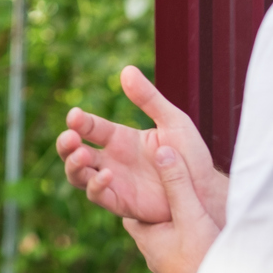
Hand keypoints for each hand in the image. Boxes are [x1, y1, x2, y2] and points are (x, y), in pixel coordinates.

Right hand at [56, 66, 226, 224]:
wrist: (206, 190)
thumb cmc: (191, 156)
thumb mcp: (173, 121)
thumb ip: (149, 98)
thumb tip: (127, 70)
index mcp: (120, 139)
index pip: (90, 128)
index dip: (79, 122)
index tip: (74, 116)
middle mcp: (112, 160)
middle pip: (74, 152)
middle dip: (66, 145)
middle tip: (70, 138)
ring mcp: (114, 182)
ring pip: (78, 175)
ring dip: (73, 165)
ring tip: (82, 155)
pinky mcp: (120, 203)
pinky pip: (98, 195)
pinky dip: (96, 185)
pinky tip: (107, 174)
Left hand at [122, 146, 220, 272]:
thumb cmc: (203, 263)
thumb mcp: (190, 216)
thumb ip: (178, 185)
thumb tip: (162, 150)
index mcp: (143, 233)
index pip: (124, 199)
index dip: (124, 179)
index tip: (131, 160)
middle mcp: (150, 246)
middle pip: (142, 210)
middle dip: (147, 192)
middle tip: (156, 169)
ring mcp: (165, 256)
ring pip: (159, 223)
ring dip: (166, 208)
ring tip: (182, 190)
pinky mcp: (180, 263)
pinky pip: (174, 235)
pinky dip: (180, 221)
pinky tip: (195, 214)